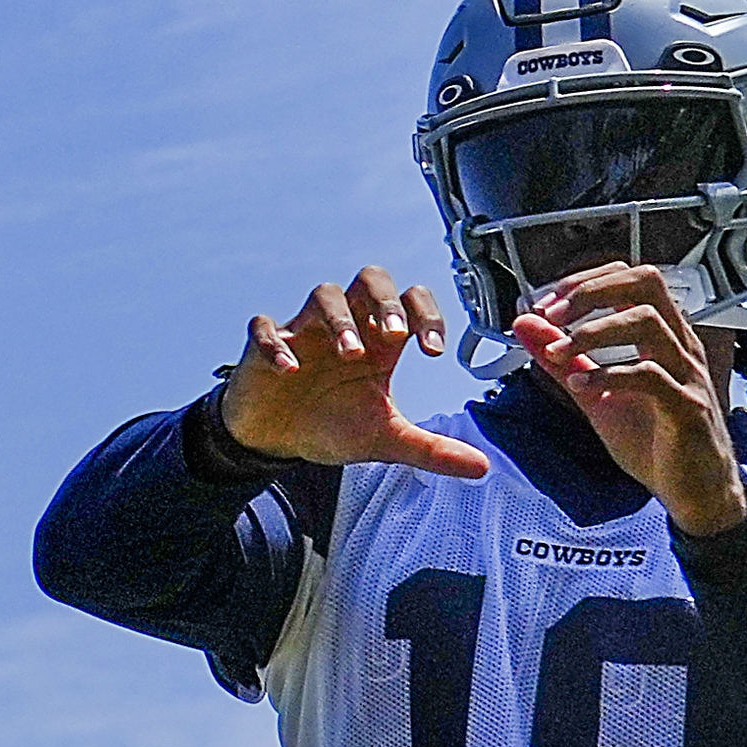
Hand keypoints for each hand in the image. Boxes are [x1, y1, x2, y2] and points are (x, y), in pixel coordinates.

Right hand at [216, 267, 491, 478]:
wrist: (278, 440)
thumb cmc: (333, 425)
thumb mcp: (386, 440)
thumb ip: (431, 449)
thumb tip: (482, 467)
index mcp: (379, 342)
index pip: (410, 301)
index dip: (426, 316)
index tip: (432, 352)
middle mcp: (346, 327)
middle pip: (371, 279)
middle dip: (385, 301)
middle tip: (394, 335)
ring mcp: (304, 331)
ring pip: (325, 295)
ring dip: (340, 319)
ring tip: (349, 354)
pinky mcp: (264, 346)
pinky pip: (266, 327)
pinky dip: (277, 343)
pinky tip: (290, 369)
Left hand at [510, 265, 746, 536]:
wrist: (695, 495)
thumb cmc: (655, 442)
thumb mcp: (596, 395)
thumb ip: (562, 359)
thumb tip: (526, 325)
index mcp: (662, 336)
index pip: (630, 277)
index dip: (586, 280)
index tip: (547, 304)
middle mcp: (679, 347)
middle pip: (646, 283)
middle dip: (592, 290)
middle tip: (552, 314)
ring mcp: (687, 375)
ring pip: (648, 322)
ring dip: (593, 332)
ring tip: (559, 353)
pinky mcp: (688, 408)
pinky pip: (651, 376)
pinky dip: (609, 375)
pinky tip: (581, 387)